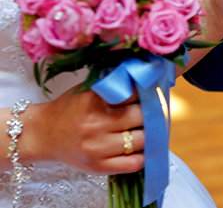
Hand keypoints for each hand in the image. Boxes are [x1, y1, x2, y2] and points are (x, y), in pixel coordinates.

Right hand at [22, 89, 144, 174]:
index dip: (147, 92)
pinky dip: (143, 156)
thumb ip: (114, 85)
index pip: (134, 93)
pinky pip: (133, 164)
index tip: (151, 92)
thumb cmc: (70, 108)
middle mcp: (95, 124)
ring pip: (141, 140)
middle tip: (154, 111)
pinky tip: (141, 148)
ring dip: (150, 134)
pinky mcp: (98, 166)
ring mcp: (97, 148)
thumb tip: (147, 81)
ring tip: (149, 128)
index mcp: (93, 100)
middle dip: (152, 113)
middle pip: (141, 117)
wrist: (42, 134)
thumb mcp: (88, 90)